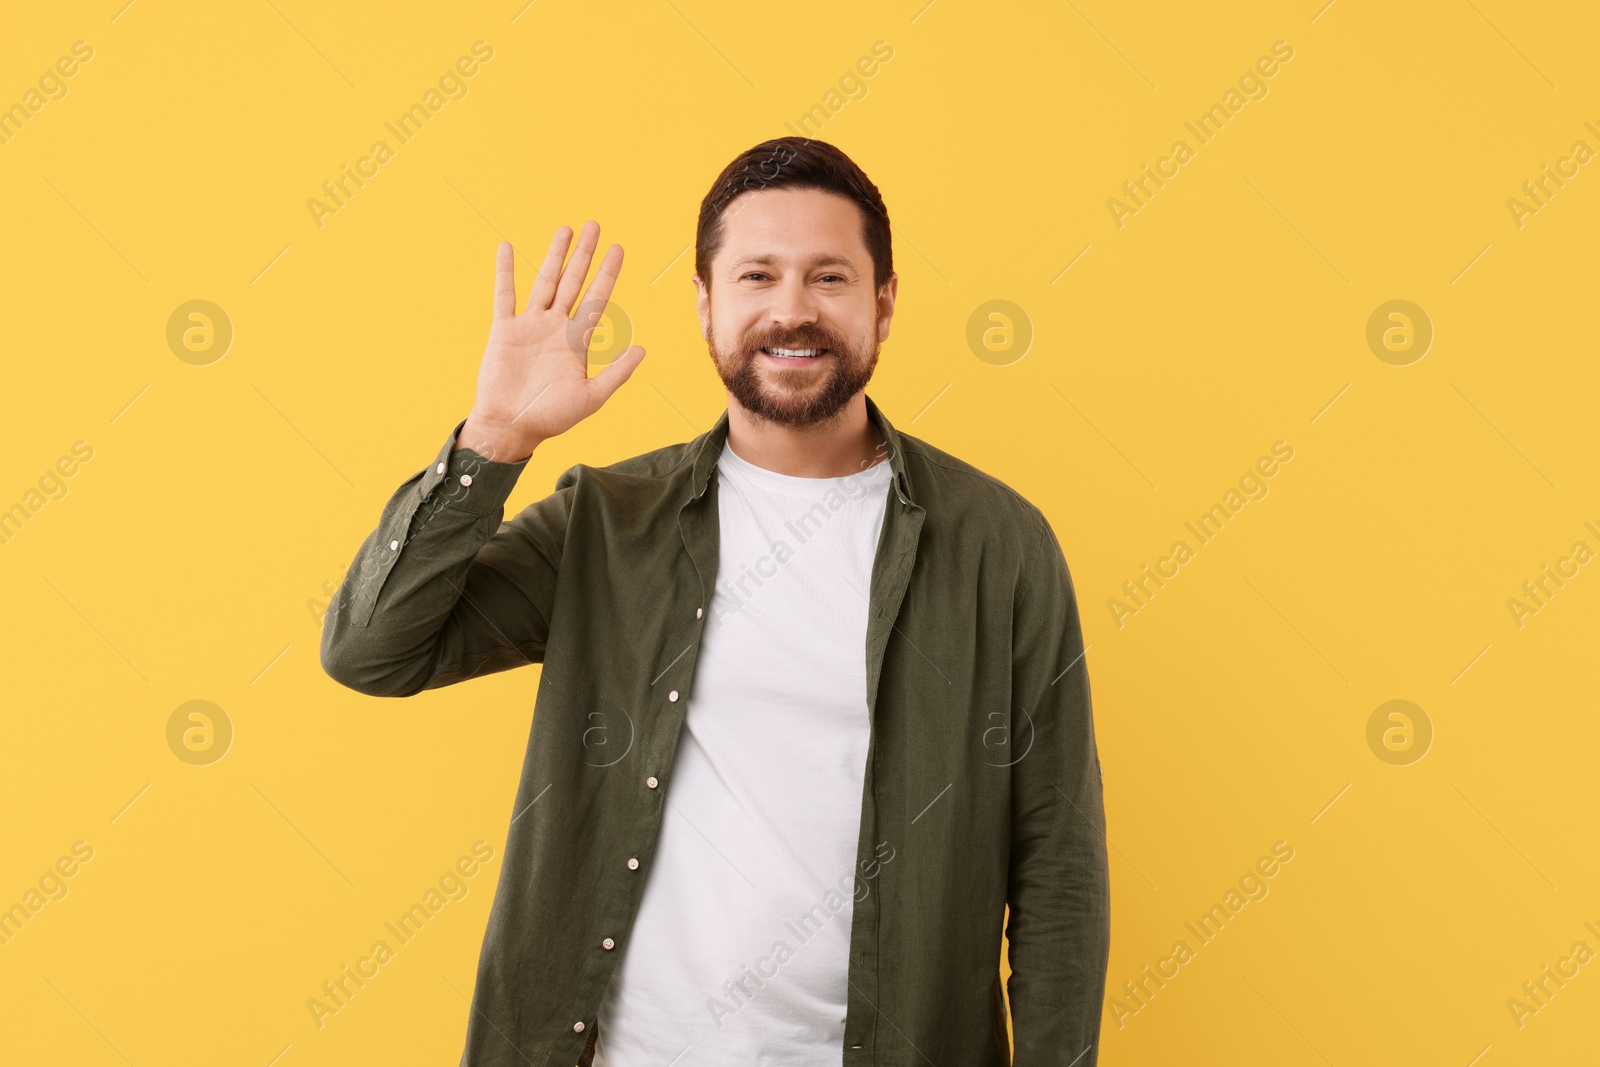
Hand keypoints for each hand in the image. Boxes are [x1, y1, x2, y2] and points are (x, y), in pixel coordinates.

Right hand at [460, 222, 645, 460]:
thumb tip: (642, 349)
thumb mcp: (591, 397)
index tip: (618, 249)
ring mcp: (530, 325)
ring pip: (544, 282)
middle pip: (573, 282)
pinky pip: (504, 295)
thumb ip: (616, 373)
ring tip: (565, 229)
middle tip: (595, 225)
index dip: (608, 274)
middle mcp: (555, 327)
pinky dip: (504, 272)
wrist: (511, 427)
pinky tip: (505, 248)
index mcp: (577, 341)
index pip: (597, 299)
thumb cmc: (551, 417)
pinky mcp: (504, 329)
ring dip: (554, 255)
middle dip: (584, 255)